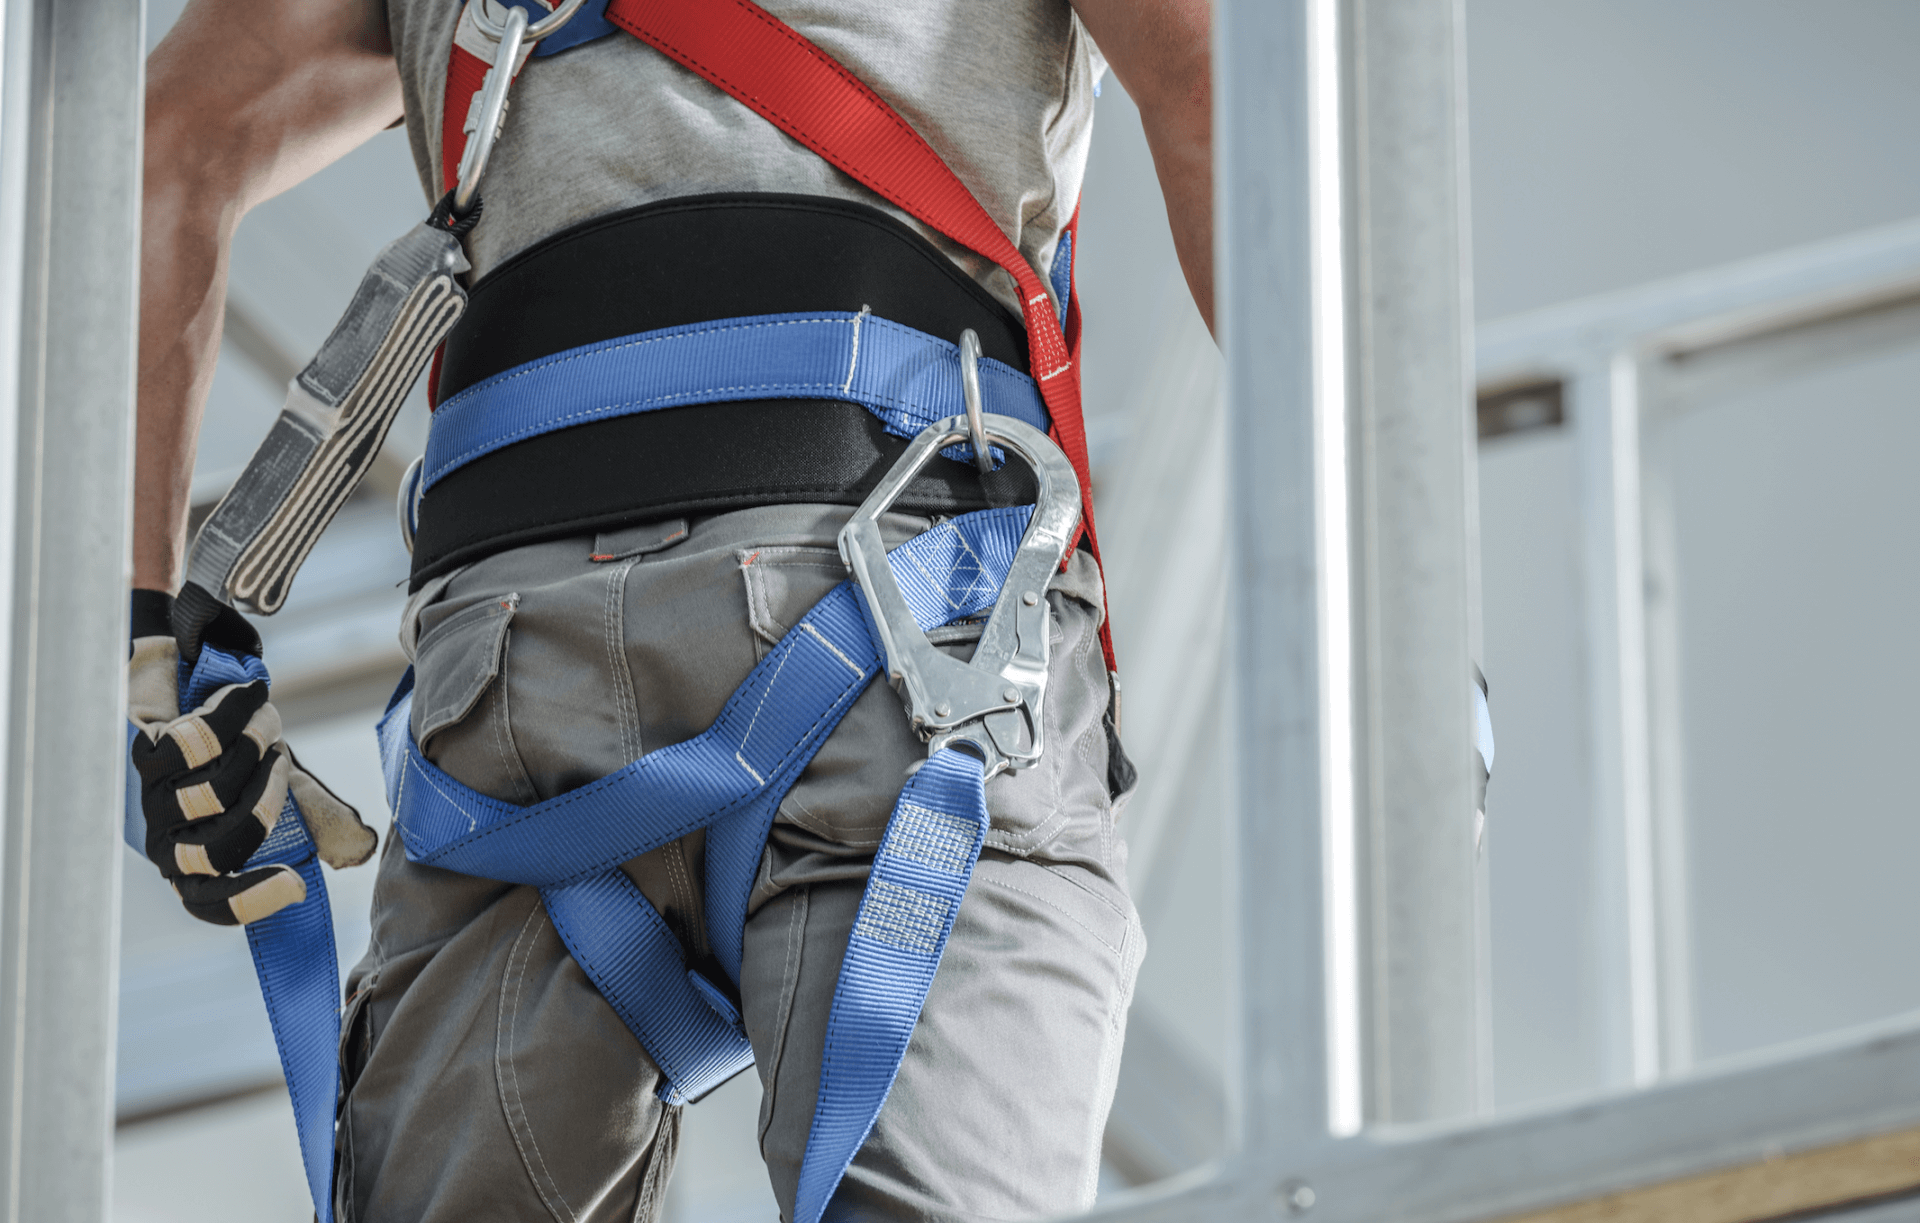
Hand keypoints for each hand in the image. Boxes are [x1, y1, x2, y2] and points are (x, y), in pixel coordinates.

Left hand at [127, 589, 376, 924]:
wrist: (199, 697)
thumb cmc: (245, 762)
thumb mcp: (285, 795)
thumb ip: (318, 821)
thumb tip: (360, 849)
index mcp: (199, 866)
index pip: (210, 902)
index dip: (249, 900)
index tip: (296, 884)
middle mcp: (169, 843)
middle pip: (217, 852)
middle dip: (265, 807)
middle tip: (282, 765)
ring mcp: (155, 803)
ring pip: (213, 793)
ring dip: (253, 750)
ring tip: (266, 728)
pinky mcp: (146, 757)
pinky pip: (198, 743)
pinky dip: (235, 715)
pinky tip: (252, 699)